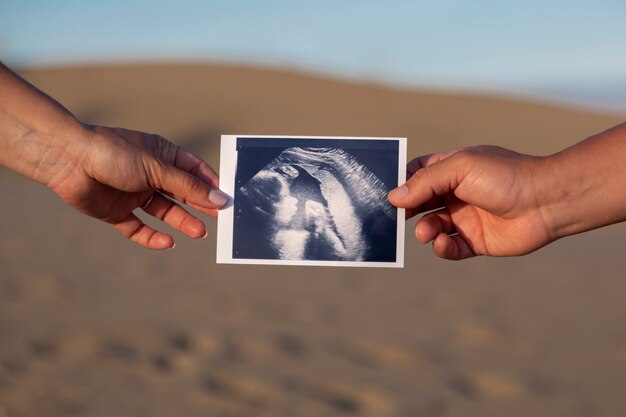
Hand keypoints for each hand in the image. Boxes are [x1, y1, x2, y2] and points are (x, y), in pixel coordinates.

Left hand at [45, 124, 227, 249]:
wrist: (66, 158)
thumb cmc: (113, 153)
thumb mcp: (157, 168)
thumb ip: (188, 187)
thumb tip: (219, 199)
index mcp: (163, 155)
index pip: (195, 171)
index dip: (212, 185)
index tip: (228, 200)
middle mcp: (150, 174)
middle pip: (182, 193)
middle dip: (201, 206)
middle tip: (221, 220)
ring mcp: (133, 193)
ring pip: (164, 212)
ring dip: (182, 222)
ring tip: (200, 233)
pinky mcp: (116, 212)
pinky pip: (139, 228)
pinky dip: (152, 237)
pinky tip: (167, 242)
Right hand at [388, 146, 553, 259]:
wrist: (545, 202)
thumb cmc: (504, 176)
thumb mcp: (460, 168)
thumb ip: (425, 182)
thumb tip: (394, 197)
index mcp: (452, 170)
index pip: (417, 174)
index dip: (401, 183)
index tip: (386, 193)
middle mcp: (456, 193)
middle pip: (420, 202)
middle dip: (406, 210)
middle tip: (396, 217)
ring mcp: (465, 218)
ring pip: (432, 227)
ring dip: (424, 230)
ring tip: (425, 232)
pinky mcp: (475, 242)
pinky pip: (450, 248)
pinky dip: (441, 248)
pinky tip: (442, 243)